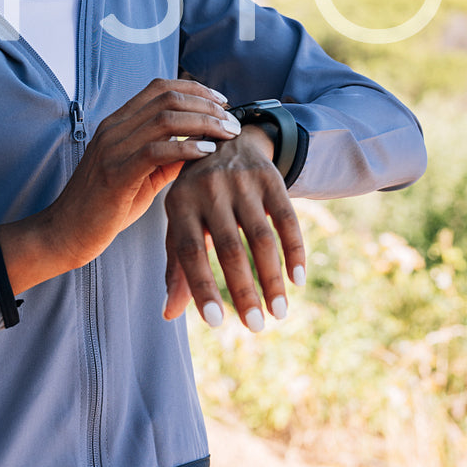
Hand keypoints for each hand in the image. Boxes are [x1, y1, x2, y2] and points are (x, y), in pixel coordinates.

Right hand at [0, 78, 240, 293]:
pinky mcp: (115, 173)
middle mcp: (113, 128)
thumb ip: (167, 158)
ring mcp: (112, 148)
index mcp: (118, 123)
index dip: (195, 89)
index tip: (222, 102)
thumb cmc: (105, 207)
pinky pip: (156, 150)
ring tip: (226, 135)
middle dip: (206, 105)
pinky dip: (187, 148)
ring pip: (165, 118)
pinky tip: (206, 153)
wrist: (66, 233)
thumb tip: (200, 145)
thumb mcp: (141, 176)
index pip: (160, 88)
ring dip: (203, 123)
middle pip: (167, 97)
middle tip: (232, 122)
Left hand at [162, 124, 305, 330]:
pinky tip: (297, 280)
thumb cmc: (195, 195)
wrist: (223, 138)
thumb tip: (168, 313)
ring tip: (278, 314)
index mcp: (180, 204)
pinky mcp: (270, 178)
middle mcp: (209, 191)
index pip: (190, 252)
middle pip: (229, 248)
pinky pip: (287, 219)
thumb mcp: (179, 222)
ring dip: (272, 279)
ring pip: (261, 238)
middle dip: (243, 291)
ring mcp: (242, 182)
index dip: (202, 287)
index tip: (216, 323)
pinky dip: (295, 251)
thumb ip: (176, 267)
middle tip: (255, 327)